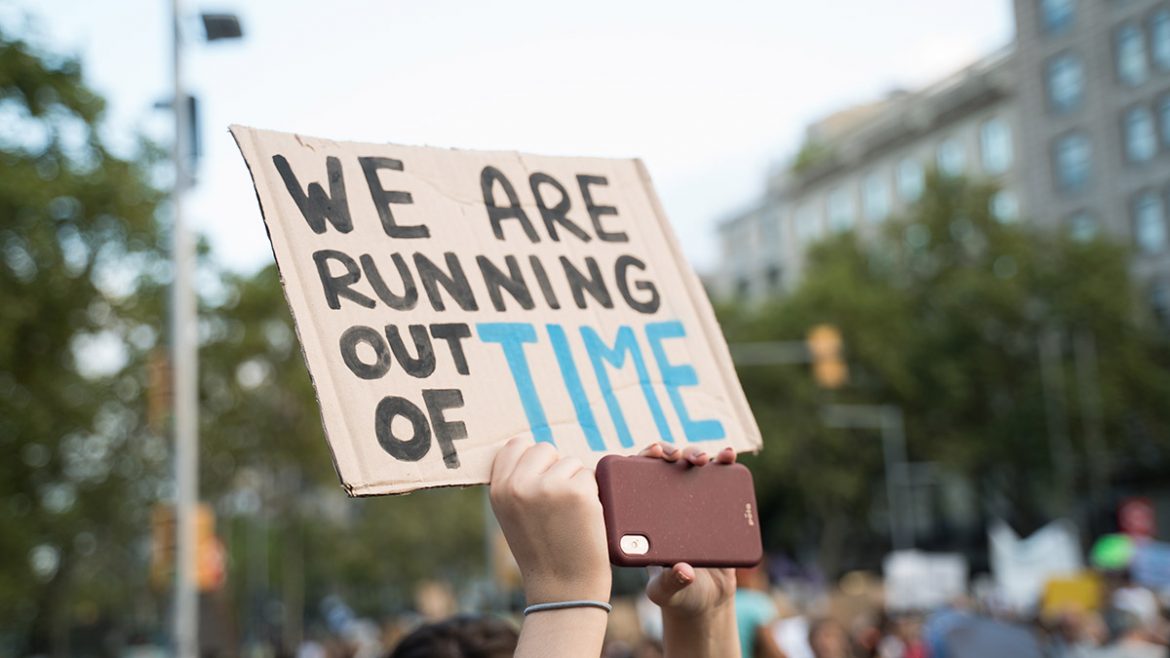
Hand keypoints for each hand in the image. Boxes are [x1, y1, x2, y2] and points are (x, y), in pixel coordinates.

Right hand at [489, 437, 610, 604]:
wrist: (563, 588)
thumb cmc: (542, 552)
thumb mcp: (513, 515)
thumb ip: (517, 483)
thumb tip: (533, 450)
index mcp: (499, 489)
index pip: (515, 446)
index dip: (533, 461)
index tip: (541, 481)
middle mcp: (519, 485)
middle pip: (544, 449)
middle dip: (555, 469)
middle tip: (557, 504)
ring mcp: (548, 486)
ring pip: (570, 462)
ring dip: (575, 482)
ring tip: (569, 515)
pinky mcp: (577, 492)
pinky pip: (590, 475)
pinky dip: (592, 493)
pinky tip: (583, 518)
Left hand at [641, 443, 737, 618]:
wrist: (706, 599)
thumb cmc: (677, 594)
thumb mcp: (668, 592)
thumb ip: (671, 583)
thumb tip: (683, 570)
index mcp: (640, 519)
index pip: (632, 480)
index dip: (638, 460)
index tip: (651, 455)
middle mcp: (662, 504)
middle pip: (661, 466)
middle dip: (668, 451)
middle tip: (677, 456)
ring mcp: (687, 503)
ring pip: (688, 467)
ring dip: (696, 453)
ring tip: (706, 458)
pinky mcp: (713, 505)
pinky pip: (716, 479)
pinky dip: (723, 464)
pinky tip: (729, 456)